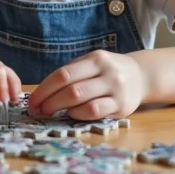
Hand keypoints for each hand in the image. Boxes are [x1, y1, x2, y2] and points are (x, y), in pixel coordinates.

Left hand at [27, 50, 143, 119]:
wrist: (142, 76)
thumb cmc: (107, 71)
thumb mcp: (92, 63)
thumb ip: (72, 73)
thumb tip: (42, 91)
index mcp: (96, 58)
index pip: (64, 74)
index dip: (44, 89)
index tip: (32, 100)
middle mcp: (107, 72)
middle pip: (71, 89)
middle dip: (49, 101)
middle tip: (37, 110)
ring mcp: (116, 90)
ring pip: (83, 101)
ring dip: (61, 109)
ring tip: (51, 113)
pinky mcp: (122, 107)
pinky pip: (95, 112)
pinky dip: (78, 114)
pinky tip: (71, 114)